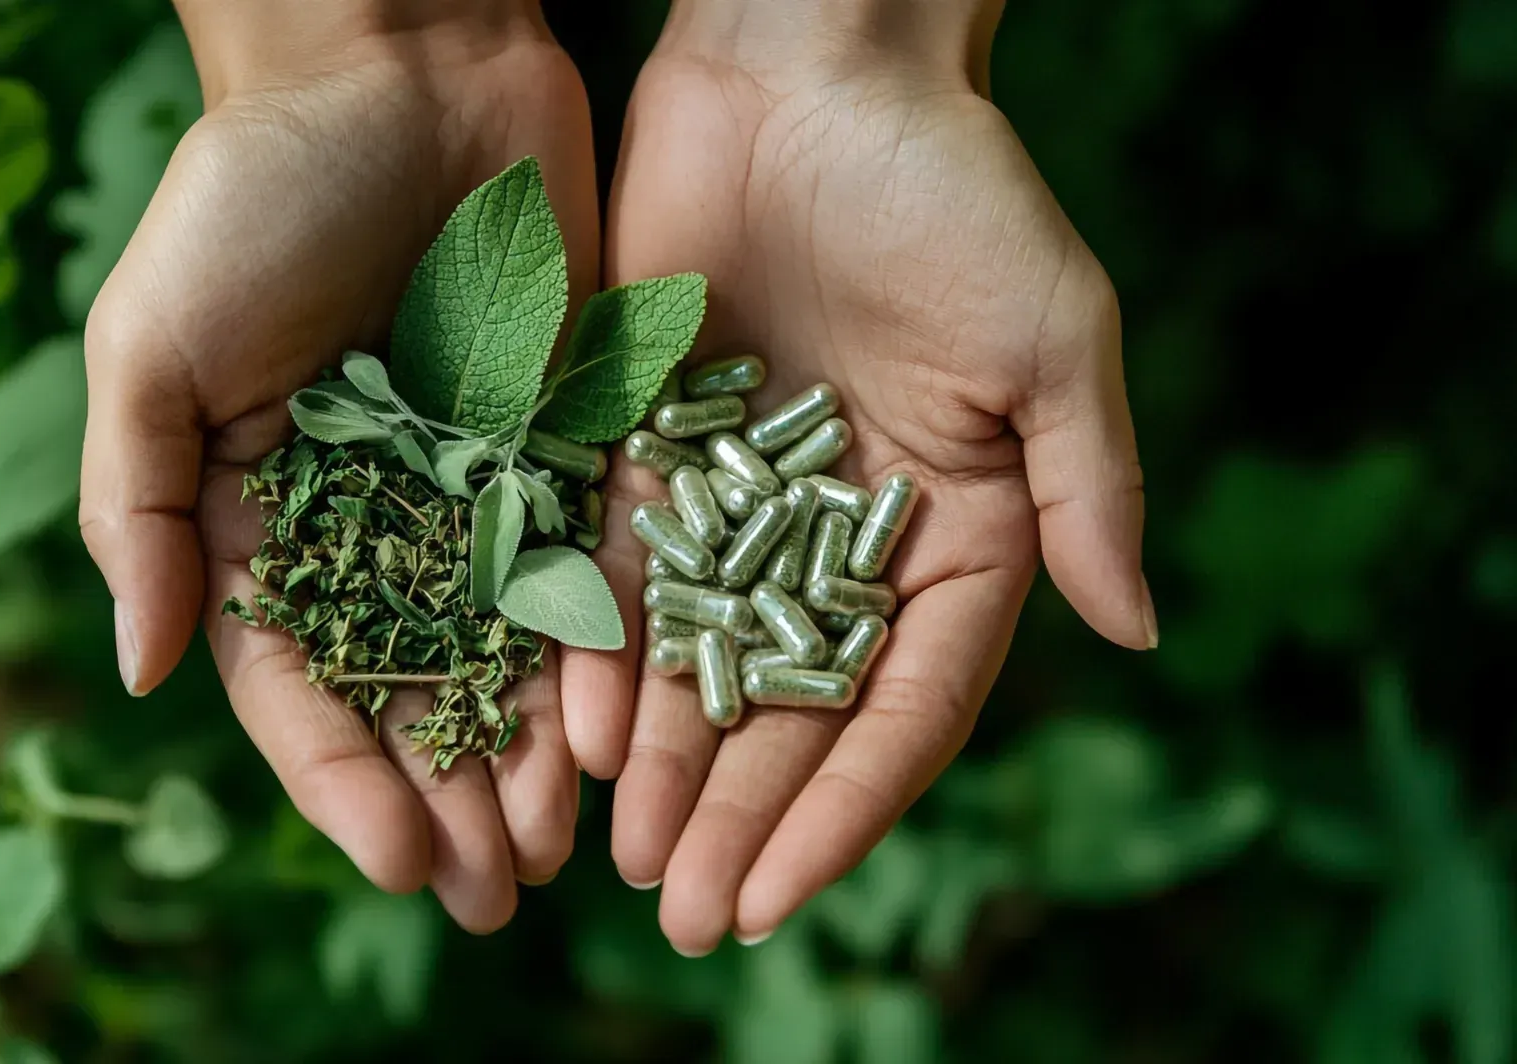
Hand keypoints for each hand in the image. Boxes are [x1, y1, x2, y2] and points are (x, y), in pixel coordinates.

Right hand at [78, 5, 599, 930]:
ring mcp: (473, 486)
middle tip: (498, 896)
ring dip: (528, 755)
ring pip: (506, 651)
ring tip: (564, 849)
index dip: (345, 778)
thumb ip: (144, 509)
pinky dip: (596, 651)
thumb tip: (143, 670)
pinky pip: (583, 566)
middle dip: (449, 795)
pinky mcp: (563, 438)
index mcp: (265, 514)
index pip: (301, 681)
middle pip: (413, 689)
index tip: (400, 860)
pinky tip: (620, 732)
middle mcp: (372, 519)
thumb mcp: (153, 350)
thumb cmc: (251, 198)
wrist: (396, 69)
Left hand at [567, 1, 1153, 953]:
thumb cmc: (953, 191)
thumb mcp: (1052, 338)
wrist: (805, 69)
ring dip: (662, 766)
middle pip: (788, 710)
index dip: (845, 809)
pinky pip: (617, 576)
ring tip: (624, 862)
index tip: (780, 894)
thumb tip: (1140, 634)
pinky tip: (570, 738)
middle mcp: (839, 537)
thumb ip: (1086, 489)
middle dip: (740, 815)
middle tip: (685, 917)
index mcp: (954, 531)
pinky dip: (596, 658)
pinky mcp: (643, 450)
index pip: (903, 706)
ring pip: (694, 663)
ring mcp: (734, 501)